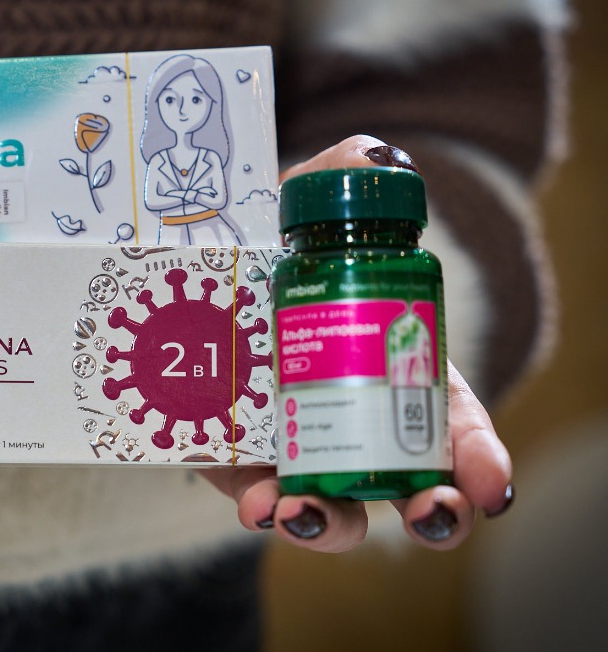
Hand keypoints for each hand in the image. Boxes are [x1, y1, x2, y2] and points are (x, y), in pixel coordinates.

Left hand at [203, 135, 513, 551]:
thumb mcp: (300, 200)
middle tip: (433, 512)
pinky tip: (259, 507)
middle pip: (408, 480)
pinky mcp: (234, 456)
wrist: (188, 263)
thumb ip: (340, 170)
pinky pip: (255, 497)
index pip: (451, 422)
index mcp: (391, 363)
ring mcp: (294, 442)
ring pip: (332, 506)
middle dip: (431, 508)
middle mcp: (352, 414)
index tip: (492, 485)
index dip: (480, 456)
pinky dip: (262, 510)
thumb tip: (372, 156)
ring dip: (332, 524)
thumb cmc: (266, 237)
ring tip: (308, 515)